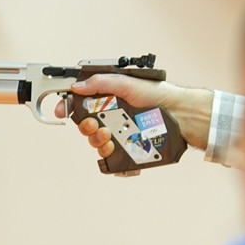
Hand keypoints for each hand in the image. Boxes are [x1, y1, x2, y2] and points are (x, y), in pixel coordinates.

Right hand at [56, 74, 213, 159]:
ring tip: (109, 136)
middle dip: (85, 128)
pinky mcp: (130, 152)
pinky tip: (115, 150)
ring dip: (97, 141)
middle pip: (86, 128)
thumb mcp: (127, 83)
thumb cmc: (157, 95)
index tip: (63, 111)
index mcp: (108, 102)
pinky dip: (111, 159)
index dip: (69, 108)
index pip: (81, 106)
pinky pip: (113, 162)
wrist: (180, 113)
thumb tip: (77, 86)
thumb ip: (100, 83)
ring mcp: (121, 137)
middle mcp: (113, 120)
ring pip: (98, 145)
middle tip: (95, 125)